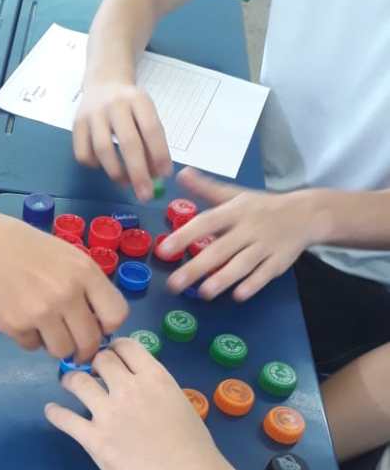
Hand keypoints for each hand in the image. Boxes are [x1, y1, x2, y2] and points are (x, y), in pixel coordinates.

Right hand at [0, 210, 128, 361]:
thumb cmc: (26, 248)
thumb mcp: (68, 255)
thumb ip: (87, 286)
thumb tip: (100, 324)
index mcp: (84, 272)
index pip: (116, 316)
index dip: (107, 326)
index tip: (96, 326)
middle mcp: (66, 293)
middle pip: (90, 341)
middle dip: (83, 349)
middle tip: (74, 345)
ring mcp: (40, 311)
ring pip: (62, 351)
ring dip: (56, 345)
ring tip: (44, 327)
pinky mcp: (15, 325)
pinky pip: (32, 346)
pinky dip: (28, 339)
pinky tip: (20, 318)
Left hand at [44, 339, 235, 469]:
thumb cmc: (194, 449)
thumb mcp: (180, 404)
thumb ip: (158, 391)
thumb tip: (144, 389)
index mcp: (155, 378)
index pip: (127, 346)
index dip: (115, 348)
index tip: (110, 355)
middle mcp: (129, 389)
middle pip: (100, 360)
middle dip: (94, 362)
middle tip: (90, 371)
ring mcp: (109, 413)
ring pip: (78, 382)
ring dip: (70, 380)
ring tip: (68, 384)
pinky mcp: (94, 438)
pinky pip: (65, 419)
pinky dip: (55, 413)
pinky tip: (52, 411)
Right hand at [73, 79, 171, 200]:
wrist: (103, 82)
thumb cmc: (130, 105)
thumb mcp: (146, 114)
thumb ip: (152, 141)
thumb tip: (155, 175)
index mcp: (138, 99)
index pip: (151, 129)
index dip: (159, 154)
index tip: (165, 176)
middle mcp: (115, 104)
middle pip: (128, 143)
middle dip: (138, 173)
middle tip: (145, 195)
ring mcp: (92, 114)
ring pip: (103, 150)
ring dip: (116, 173)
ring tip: (126, 184)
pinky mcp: (76, 124)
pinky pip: (83, 154)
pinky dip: (95, 166)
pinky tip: (104, 166)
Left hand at [160, 168, 325, 300]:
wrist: (306, 213)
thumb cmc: (262, 207)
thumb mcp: (235, 194)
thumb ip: (206, 189)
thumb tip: (180, 174)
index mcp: (235, 211)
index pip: (207, 222)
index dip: (185, 235)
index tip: (164, 249)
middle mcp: (249, 228)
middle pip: (221, 249)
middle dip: (196, 268)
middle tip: (173, 284)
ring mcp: (266, 245)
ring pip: (243, 264)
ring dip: (223, 279)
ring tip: (203, 293)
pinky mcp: (280, 261)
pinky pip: (265, 274)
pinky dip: (253, 284)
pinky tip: (237, 295)